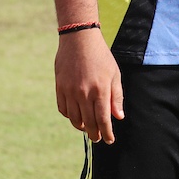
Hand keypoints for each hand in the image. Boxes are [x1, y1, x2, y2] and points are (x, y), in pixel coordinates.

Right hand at [54, 28, 123, 143]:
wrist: (79, 39)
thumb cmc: (101, 56)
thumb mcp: (114, 74)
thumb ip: (117, 97)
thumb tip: (118, 117)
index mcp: (100, 90)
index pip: (104, 120)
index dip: (107, 133)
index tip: (110, 140)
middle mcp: (84, 93)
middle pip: (89, 123)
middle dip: (95, 134)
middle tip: (98, 138)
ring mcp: (70, 91)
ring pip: (75, 119)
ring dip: (82, 127)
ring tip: (87, 128)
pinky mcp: (60, 87)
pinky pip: (63, 109)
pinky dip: (70, 116)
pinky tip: (76, 116)